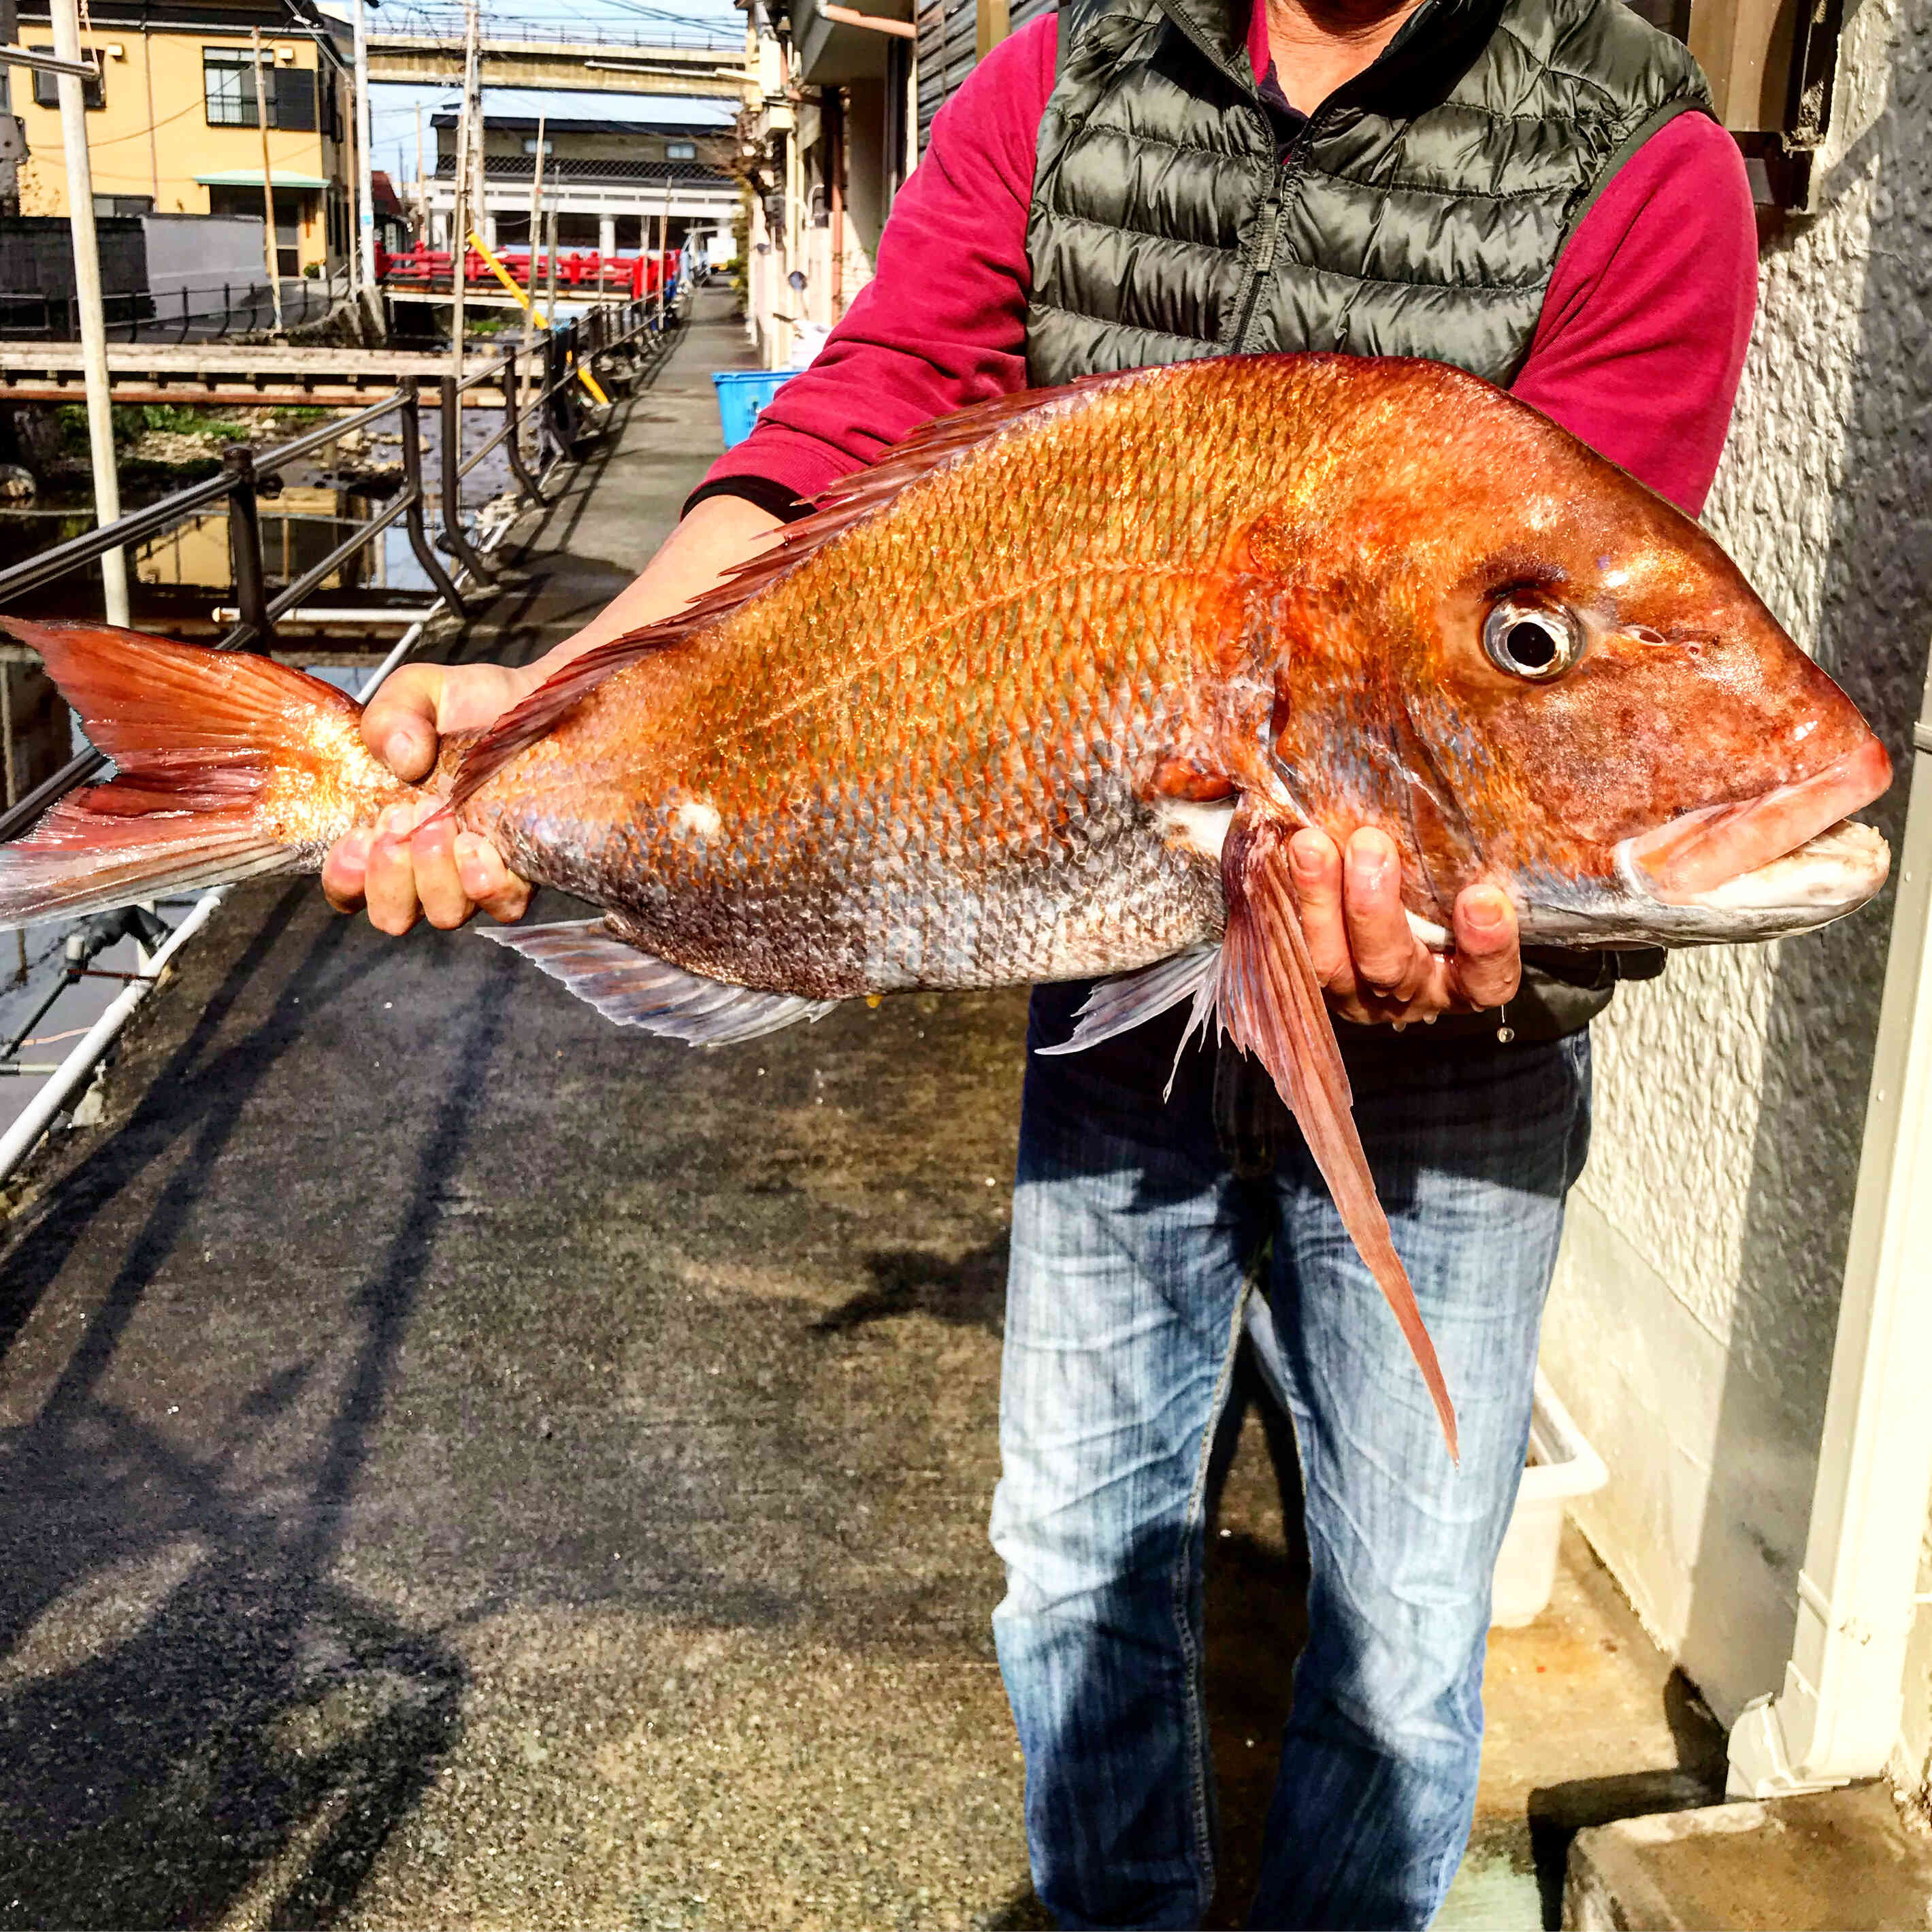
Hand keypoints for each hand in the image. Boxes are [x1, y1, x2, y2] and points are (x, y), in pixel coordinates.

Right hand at [320, 661, 534, 932]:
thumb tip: (402, 759)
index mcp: (385, 832)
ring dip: (435, 874)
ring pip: (446, 913)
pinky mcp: (523, 871)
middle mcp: (427, 865)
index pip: (349, 888)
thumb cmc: (469, 708)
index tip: (359, 839)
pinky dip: (484, 882)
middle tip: (404, 816)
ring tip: (442, 819)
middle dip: (390, 875)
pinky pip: (502, 905)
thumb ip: (391, 716)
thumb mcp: (417, 694)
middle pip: (394, 913)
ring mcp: (474, 874)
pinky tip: (477, 844)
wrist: (536, 702)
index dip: (345, 879)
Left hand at [1289, 827, 1519, 1027]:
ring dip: (1321, 901)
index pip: (1487, 981)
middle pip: (1393, 969)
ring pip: (1333, 963)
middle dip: (1376, 910)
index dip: (1486, 948)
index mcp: (1467, 981)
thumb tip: (1603, 804)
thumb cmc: (1461, 892)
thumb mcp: (1486, 884)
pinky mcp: (1314, 971)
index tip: (1482, 898)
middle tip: (1371, 845)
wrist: (1409, 904)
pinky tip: (1293, 849)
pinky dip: (1293, 898)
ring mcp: (1357, 990)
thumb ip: (1505, 863)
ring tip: (1312, 845)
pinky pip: (1295, 944)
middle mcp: (1411, 992)